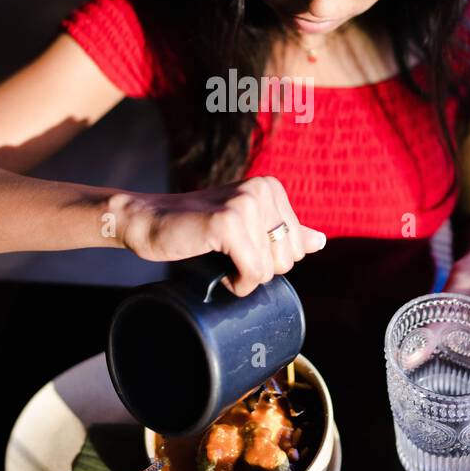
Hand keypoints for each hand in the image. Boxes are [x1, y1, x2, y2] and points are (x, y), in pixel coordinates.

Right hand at [114, 176, 326, 296]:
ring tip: (218, 256)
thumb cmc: (196, 229)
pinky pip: (253, 274)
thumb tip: (320, 241)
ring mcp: (246, 203)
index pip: (297, 248)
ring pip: (270, 270)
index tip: (237, 246)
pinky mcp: (228, 222)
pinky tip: (215, 266)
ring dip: (242, 277)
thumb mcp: (246, 228)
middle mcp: (263, 190)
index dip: (267, 260)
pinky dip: (234, 282)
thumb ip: (282, 232)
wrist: (149, 221)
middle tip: (226, 253)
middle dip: (257, 269)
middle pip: (288, 260)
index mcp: (271, 188)